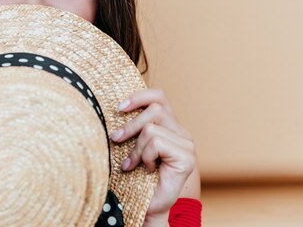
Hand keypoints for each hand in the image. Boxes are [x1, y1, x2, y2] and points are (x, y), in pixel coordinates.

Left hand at [110, 89, 195, 219]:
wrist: (148, 206)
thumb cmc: (137, 176)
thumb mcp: (132, 145)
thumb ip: (133, 127)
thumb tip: (115, 107)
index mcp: (170, 126)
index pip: (158, 96)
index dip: (139, 96)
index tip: (119, 107)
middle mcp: (182, 132)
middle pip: (154, 109)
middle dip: (130, 125)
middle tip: (116, 139)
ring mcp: (187, 144)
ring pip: (151, 128)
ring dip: (137, 148)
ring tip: (134, 163)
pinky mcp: (187, 157)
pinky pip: (156, 143)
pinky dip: (145, 156)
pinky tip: (148, 169)